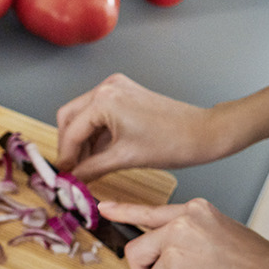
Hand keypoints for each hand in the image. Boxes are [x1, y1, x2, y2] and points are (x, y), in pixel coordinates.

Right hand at [54, 74, 223, 179]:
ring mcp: (117, 89)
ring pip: (82, 117)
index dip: (65, 157)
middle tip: (72, 169)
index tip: (64, 176)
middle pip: (69, 118)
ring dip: (82, 141)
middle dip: (69, 145)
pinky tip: (99, 155)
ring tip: (87, 166)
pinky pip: (99, 115)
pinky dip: (95, 135)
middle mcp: (107, 88)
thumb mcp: (124, 159)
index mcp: (104, 100)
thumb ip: (90, 169)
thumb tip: (71, 179)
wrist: (205, 133)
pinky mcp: (125, 95)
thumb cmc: (173, 142)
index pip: (71, 132)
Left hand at [101, 198, 268, 268]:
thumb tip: (160, 252)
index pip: (149, 212)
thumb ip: (189, 237)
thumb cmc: (260, 267)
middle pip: (136, 253)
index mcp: (195, 211)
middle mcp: (182, 226)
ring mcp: (177, 252)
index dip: (123, 212)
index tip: (104, 208)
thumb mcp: (222, 235)